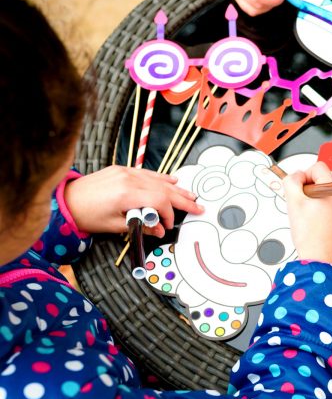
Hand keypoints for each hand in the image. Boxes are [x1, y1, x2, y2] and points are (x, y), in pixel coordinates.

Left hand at [64, 166, 203, 237]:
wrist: (65, 200)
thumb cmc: (86, 215)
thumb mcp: (114, 226)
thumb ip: (141, 226)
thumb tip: (160, 229)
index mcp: (126, 194)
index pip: (159, 202)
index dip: (169, 214)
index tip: (169, 225)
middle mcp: (128, 179)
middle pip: (164, 189)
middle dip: (182, 199)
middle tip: (198, 207)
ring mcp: (126, 172)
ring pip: (158, 179)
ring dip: (176, 189)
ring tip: (191, 196)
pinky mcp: (122, 169)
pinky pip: (148, 173)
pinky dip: (161, 178)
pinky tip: (172, 182)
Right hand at [283, 162, 331, 264]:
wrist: (321, 260)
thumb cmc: (310, 236)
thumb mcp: (293, 203)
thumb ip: (291, 181)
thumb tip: (296, 176)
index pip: (318, 167)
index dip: (305, 176)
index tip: (301, 188)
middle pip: (328, 180)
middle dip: (315, 188)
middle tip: (305, 203)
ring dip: (323, 200)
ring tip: (314, 216)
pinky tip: (322, 223)